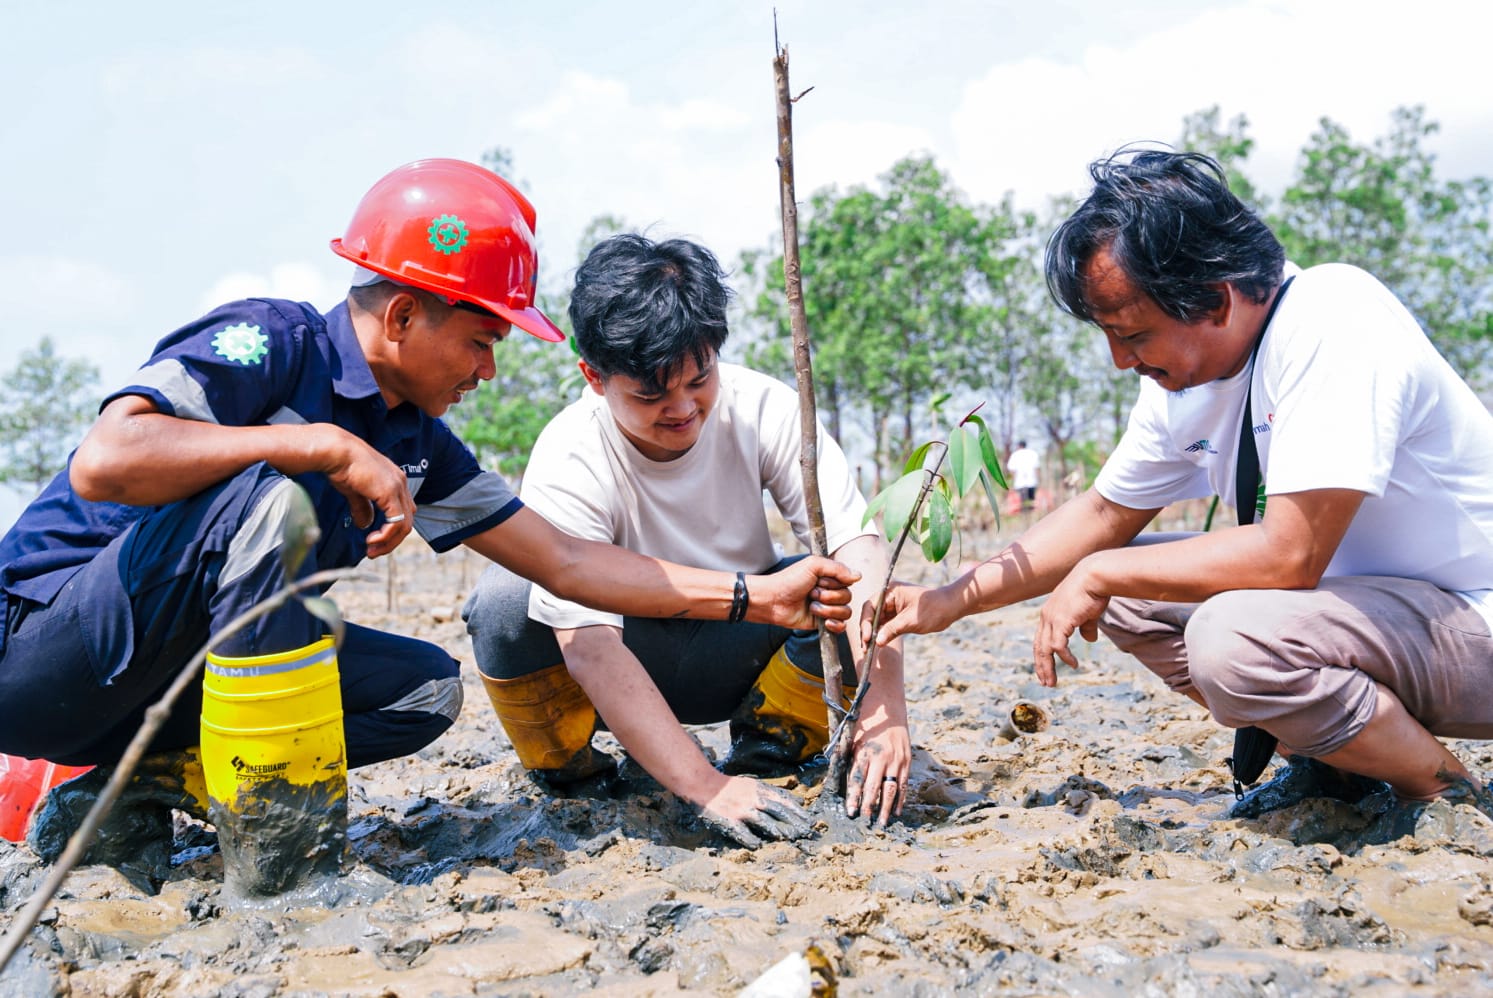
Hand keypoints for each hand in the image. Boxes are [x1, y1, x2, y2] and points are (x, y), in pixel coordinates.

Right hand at [321, 427, 415, 558]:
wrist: (335, 451)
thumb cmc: (341, 466)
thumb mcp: (355, 491)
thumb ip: (363, 507)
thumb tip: (364, 524)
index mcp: (395, 480)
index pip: (404, 511)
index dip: (392, 529)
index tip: (374, 541)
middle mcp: (401, 483)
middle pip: (407, 520)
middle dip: (392, 540)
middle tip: (374, 552)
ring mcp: (398, 487)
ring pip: (405, 525)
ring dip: (389, 542)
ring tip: (372, 550)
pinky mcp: (390, 492)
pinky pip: (396, 522)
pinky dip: (387, 536)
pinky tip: (372, 540)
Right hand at [696, 776, 815, 848]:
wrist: (703, 784)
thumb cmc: (729, 787)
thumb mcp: (752, 785)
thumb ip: (772, 794)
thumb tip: (799, 801)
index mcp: (758, 789)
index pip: (783, 799)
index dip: (798, 810)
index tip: (810, 819)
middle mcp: (752, 799)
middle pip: (778, 810)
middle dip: (794, 822)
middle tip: (806, 832)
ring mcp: (740, 810)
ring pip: (763, 820)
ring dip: (777, 830)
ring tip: (789, 837)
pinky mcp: (728, 821)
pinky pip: (741, 832)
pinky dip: (750, 839)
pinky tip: (759, 846)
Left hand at [750, 556, 859, 630]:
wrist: (773, 600)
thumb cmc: (789, 580)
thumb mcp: (813, 565)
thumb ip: (837, 568)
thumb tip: (859, 575)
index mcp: (829, 577)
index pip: (848, 581)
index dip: (835, 583)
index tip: (820, 580)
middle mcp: (830, 592)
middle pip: (848, 597)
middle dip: (830, 596)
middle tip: (812, 593)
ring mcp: (827, 608)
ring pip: (845, 612)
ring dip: (828, 609)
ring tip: (811, 606)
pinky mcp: (822, 623)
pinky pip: (841, 626)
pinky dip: (835, 624)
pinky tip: (823, 621)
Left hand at [843, 694, 911, 825]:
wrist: (888, 708)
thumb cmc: (865, 724)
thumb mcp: (852, 738)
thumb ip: (847, 758)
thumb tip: (838, 781)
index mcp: (865, 752)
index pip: (857, 780)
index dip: (853, 797)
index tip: (850, 812)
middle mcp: (881, 757)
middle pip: (874, 788)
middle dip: (869, 806)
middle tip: (865, 822)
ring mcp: (896, 760)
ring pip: (891, 789)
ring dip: (886, 808)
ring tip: (882, 823)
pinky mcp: (907, 761)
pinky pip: (904, 784)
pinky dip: (901, 799)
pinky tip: (896, 811)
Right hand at [862, 581, 957, 646]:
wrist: (951, 608)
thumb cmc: (934, 609)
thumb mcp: (911, 620)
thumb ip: (892, 630)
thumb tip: (876, 642)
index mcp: (890, 591)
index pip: (870, 606)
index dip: (866, 623)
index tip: (867, 637)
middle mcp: (889, 598)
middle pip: (871, 615)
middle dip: (867, 631)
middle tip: (865, 647)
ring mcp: (893, 607)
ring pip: (877, 622)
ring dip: (872, 635)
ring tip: (867, 650)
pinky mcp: (898, 616)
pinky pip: (885, 626)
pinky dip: (881, 636)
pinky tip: (876, 646)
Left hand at [1032, 563, 1107, 685]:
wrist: (1095, 576)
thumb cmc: (1094, 591)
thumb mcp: (1087, 613)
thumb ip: (1085, 627)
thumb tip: (1089, 640)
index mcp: (1050, 613)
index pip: (1040, 638)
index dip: (1042, 655)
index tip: (1044, 669)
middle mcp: (1046, 616)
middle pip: (1038, 646)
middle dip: (1041, 666)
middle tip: (1045, 682)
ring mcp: (1052, 619)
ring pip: (1044, 649)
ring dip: (1047, 667)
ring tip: (1051, 682)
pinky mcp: (1061, 621)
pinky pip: (1058, 645)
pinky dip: (1064, 657)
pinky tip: (1072, 665)